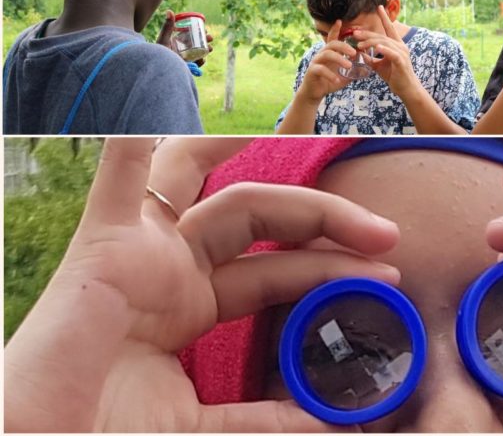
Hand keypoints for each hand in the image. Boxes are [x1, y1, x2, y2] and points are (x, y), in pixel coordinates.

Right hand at [4, 139, 403, 431]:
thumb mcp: (200, 428)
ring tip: (330, 161)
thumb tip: (329, 422)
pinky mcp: (104, 245)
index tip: (390, 274)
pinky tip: (166, 111)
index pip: (279, 271)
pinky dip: (135, 141)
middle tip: (388, 235)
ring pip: (216, 188)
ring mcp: (141, 251)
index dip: (333, 269)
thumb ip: (260, 421)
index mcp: (192, 306)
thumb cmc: (99, 434)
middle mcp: (173, 269)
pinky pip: (120, 178)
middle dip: (327, 222)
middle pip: (264, 221)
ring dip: (275, 174)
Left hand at [156, 10, 214, 66]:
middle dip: (205, 42)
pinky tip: (202, 60)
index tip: (206, 29)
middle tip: (210, 38)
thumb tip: (169, 10)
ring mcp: (183, 60)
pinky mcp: (185, 69)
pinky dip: (200, 63)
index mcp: (176, 42)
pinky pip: (195, 66)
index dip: (199, 33)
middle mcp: (180, 51)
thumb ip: (167, 27)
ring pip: (197, 55)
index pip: (190, 36)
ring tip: (209, 48)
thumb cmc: (158, 53)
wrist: (157, 68)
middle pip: (196, 45)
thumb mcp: (164, 39)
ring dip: (205, 51)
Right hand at [296, 19, 355, 104]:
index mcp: (329, 53)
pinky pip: (320, 69)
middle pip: (332, 44)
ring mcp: (316, 62)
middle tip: (354, 53)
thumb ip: (354, 67)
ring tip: (349, 65)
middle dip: (344, 46)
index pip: (332, 38)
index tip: (340, 21)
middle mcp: (321, 54)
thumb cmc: (331, 81)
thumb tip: (367, 63)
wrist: (315, 93)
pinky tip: (337, 79)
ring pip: (326, 54)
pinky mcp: (312, 71)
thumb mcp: (345, 74)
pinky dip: (330, 74)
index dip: (335, 29)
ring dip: (339, 59)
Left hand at [350, 6, 420, 98]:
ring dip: (371, 42)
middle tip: (355, 33)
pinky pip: (392, 53)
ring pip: (384, 43)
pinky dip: (384, 50)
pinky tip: (376, 47)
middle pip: (382, 36)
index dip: (384, 18)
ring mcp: (402, 53)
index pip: (390, 28)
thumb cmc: (395, 77)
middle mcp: (400, 46)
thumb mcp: (379, 66)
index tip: (379, 7)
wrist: (407, 89)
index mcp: (396, 45)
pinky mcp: (401, 62)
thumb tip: (360, 52)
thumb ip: (371, 58)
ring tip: (359, 44)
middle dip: (368, 34)